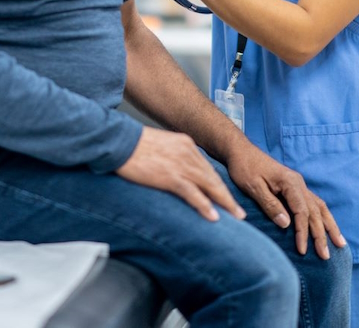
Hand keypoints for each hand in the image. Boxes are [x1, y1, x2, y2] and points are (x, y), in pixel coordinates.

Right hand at [117, 126, 246, 221]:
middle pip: (214, 179)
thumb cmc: (133, 145)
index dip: (218, 185)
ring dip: (224, 204)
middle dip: (228, 197)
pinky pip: (192, 194)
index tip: (226, 197)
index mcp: (186, 145)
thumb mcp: (159, 145)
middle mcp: (188, 153)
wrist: (119, 141)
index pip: (207, 168)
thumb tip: (176, 171)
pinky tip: (213, 216)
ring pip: (210, 187)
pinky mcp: (171, 176)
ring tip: (235, 217)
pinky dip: (205, 206)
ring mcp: (181, 165)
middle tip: (240, 212)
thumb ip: (173, 156)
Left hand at [226, 144, 346, 258]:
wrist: (241, 151)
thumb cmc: (244, 168)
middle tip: (326, 256)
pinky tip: (327, 227)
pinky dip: (323, 217)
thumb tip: (287, 224)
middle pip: (315, 212)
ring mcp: (299, 185)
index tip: (302, 250)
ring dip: (330, 226)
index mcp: (290, 182)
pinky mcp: (295, 187)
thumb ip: (270, 204)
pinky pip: (315, 204)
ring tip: (340, 244)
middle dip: (321, 235)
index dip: (303, 232)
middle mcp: (299, 183)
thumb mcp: (252, 186)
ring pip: (320, 207)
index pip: (302, 211)